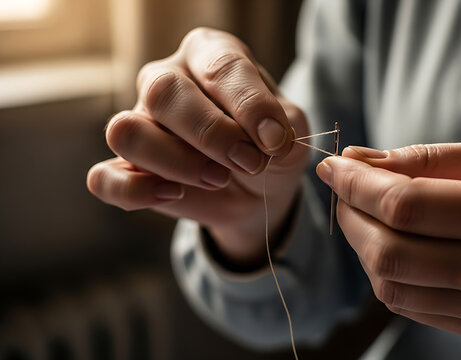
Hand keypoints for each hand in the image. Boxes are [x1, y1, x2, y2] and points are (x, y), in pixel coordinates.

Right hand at [87, 28, 309, 265]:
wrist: (259, 191)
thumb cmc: (271, 148)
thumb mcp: (290, 134)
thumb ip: (283, 128)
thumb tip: (268, 140)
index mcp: (209, 54)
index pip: (219, 65)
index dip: (248, 104)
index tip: (276, 140)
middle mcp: (167, 79)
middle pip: (163, 92)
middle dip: (212, 134)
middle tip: (250, 162)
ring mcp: (139, 121)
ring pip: (127, 131)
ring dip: (178, 162)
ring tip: (219, 178)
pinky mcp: (125, 167)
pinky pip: (104, 178)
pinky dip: (137, 191)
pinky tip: (174, 196)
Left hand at [316, 136, 460, 338]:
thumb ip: (429, 159)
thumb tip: (361, 161)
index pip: (406, 206)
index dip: (357, 184)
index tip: (333, 165)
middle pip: (390, 252)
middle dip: (350, 215)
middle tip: (344, 187)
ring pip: (391, 286)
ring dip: (362, 244)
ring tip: (366, 212)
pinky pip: (410, 306)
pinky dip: (386, 271)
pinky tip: (392, 242)